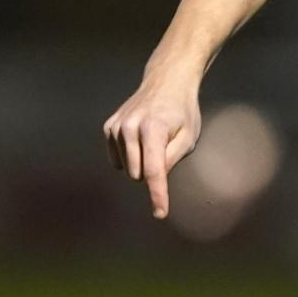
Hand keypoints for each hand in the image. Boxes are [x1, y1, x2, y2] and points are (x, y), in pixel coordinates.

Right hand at [103, 71, 201, 218]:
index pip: (154, 171)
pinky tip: (141, 139)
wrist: (166, 83)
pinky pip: (118, 160)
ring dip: (143, 163)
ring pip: (128, 169)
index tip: (161, 213)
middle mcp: (129, 128)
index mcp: (153, 129)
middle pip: (139, 174)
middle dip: (154, 171)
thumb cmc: (182, 113)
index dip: (158, 194)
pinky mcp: (108, 128)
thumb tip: (154, 179)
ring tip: (155, 139)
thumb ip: (172, 159)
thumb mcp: (188, 137)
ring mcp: (116, 127)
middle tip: (167, 147)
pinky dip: (131, 157)